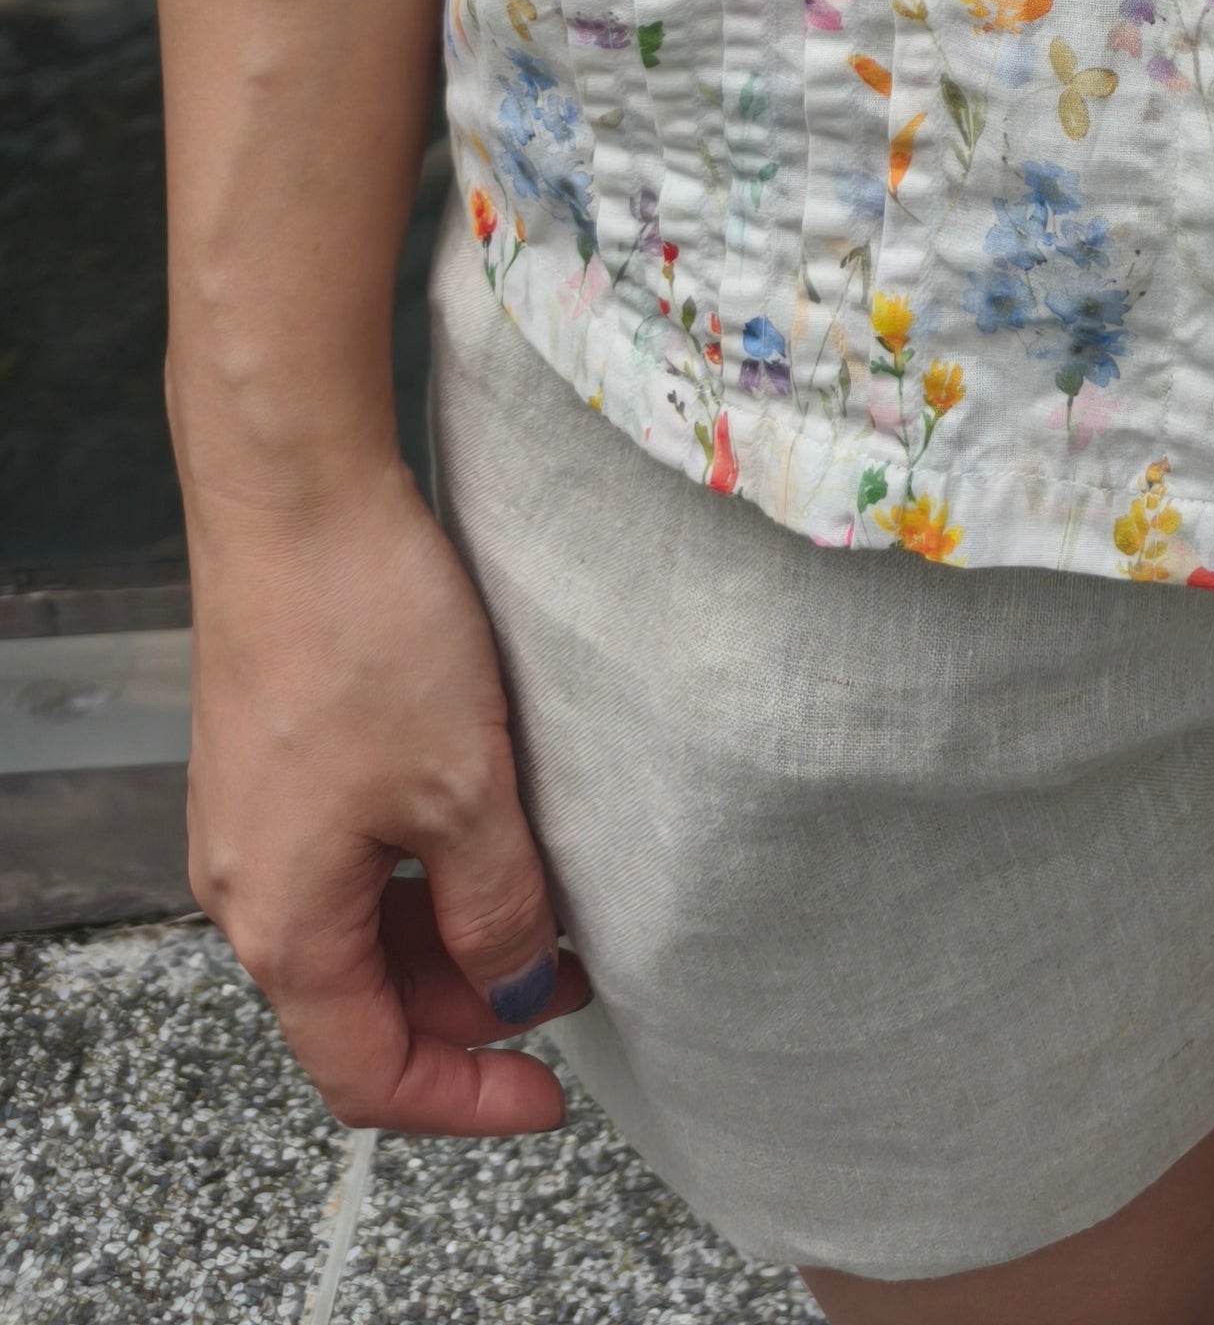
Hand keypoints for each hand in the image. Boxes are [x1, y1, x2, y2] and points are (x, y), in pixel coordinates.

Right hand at [182, 456, 587, 1130]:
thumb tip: (519, 989)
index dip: (464, 1100)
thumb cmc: (367, 634)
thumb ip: (497, 909)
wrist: (296, 499)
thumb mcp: (465, 790)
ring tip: (551, 901)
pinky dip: (421, 874)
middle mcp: (248, 888)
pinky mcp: (275, 762)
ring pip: (360, 929)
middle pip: (363, 1003)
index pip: (369, 1073)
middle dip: (473, 1008)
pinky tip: (491, 831)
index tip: (550, 1098)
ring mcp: (255, 823)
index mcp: (284, 924)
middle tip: (580, 973)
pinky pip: (349, 861)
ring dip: (451, 935)